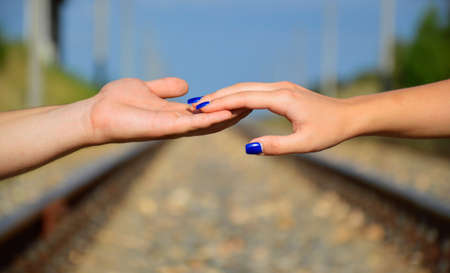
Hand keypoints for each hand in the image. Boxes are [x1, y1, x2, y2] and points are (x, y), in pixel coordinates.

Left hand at [86, 77, 249, 143]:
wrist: (95, 114)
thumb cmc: (117, 103)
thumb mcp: (146, 89)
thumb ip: (166, 88)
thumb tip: (186, 85)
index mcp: (174, 114)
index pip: (205, 112)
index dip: (223, 106)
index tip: (242, 98)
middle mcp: (177, 124)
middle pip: (210, 120)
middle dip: (231, 113)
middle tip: (254, 104)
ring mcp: (171, 128)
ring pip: (206, 124)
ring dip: (226, 117)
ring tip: (247, 108)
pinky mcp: (164, 128)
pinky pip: (191, 124)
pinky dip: (209, 120)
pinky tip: (226, 113)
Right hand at [192, 81, 352, 154]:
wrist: (348, 115)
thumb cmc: (329, 130)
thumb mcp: (304, 144)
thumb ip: (276, 146)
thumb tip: (248, 148)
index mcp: (283, 99)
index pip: (244, 97)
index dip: (221, 102)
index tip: (200, 107)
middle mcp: (280, 88)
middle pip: (241, 88)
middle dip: (217, 96)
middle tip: (193, 104)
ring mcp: (281, 87)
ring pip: (246, 87)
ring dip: (225, 94)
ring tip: (204, 103)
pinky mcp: (282, 90)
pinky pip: (254, 89)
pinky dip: (237, 94)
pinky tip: (227, 102)